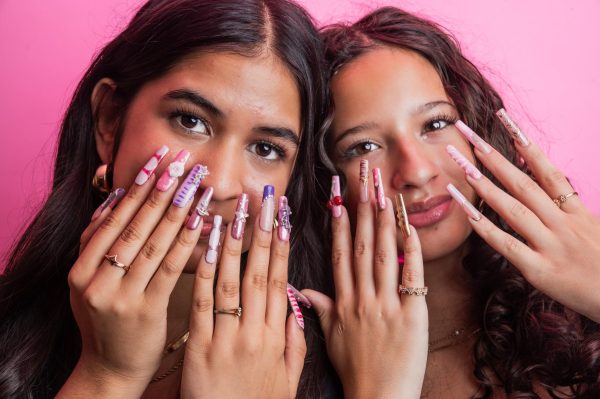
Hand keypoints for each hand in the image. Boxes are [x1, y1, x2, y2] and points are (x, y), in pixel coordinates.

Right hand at [59, 161, 203, 397]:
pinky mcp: (144, 310)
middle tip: (183, 162)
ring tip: (197, 183)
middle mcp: (94, 279)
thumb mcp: (88, 282)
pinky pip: (169, 268)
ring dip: (178, 209)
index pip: (112, 217)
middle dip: (161, 190)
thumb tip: (114, 197)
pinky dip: (186, 242)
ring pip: (152, 243)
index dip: (138, 186)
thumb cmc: (105, 321)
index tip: (159, 159)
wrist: (109, 370)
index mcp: (79, 269)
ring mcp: (118, 296)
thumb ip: (96, 242)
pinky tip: (202, 221)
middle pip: (134, 225)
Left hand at [181, 195, 305, 398]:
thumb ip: (296, 343)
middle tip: (264, 202)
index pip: (282, 282)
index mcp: (278, 338)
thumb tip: (298, 305)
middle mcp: (256, 333)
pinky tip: (208, 246)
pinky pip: (203, 304)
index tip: (283, 219)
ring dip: (235, 244)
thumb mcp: (288, 381)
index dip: (282, 248)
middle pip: (260, 274)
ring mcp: (227, 339)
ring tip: (237, 212)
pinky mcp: (199, 348)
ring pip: (232, 282)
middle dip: (263, 234)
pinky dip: (205, 272)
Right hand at [303, 185, 427, 398]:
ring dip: (383, 221)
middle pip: (362, 248)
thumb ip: (320, 310)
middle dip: (362, 212)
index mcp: (343, 303)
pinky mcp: (411, 315)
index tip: (339, 202)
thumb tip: (302, 290)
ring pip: (384, 255)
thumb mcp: (332, 339)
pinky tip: (410, 227)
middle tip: (363, 183)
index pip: (340, 257)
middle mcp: (362, 299)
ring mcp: (386, 305)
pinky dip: (412, 251)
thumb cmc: (356, 372)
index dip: (340, 228)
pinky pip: (411, 277)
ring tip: (383, 193)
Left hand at [452, 114, 599, 321]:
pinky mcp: (540, 271)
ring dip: (484, 185)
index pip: (547, 170)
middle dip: (492, 156)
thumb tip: (552, 192)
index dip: (525, 145)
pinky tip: (464, 211)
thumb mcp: (595, 230)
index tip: (505, 121)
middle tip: (468, 133)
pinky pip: (506, 245)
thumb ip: (570, 212)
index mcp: (577, 212)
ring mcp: (551, 246)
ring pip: (512, 209)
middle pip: (523, 183)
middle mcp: (563, 223)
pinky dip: (484, 228)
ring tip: (461, 165)